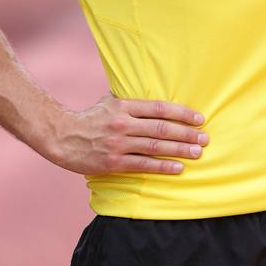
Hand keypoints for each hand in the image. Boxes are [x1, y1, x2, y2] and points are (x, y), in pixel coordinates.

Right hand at [45, 92, 209, 175]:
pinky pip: (142, 165)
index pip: (159, 108)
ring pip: (155, 147)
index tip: (200, 119)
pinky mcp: (112, 162)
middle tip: (205, 139)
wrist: (60, 137)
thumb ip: (132, 102)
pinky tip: (178, 168)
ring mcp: (117, 144)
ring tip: (197, 153)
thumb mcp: (110, 102)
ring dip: (179, 150)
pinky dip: (162, 167)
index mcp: (123, 106)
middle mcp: (122, 124)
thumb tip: (158, 97)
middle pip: (161, 128)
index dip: (182, 113)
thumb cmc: (91, 119)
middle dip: (187, 134)